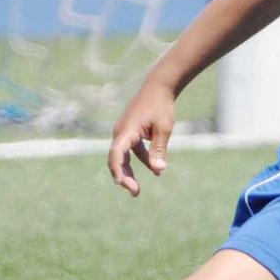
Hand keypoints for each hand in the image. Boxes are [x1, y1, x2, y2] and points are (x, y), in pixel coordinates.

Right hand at [107, 81, 177, 196]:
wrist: (159, 87)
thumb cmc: (161, 106)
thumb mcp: (163, 129)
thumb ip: (159, 150)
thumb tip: (158, 170)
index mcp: (126, 130)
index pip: (116, 154)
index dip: (118, 170)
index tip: (124, 184)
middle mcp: (121, 132)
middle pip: (117, 159)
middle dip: (124, 177)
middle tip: (135, 192)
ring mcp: (124, 132)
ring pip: (123, 157)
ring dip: (130, 172)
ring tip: (136, 190)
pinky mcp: (130, 132)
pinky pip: (131, 150)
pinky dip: (141, 160)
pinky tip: (155, 170)